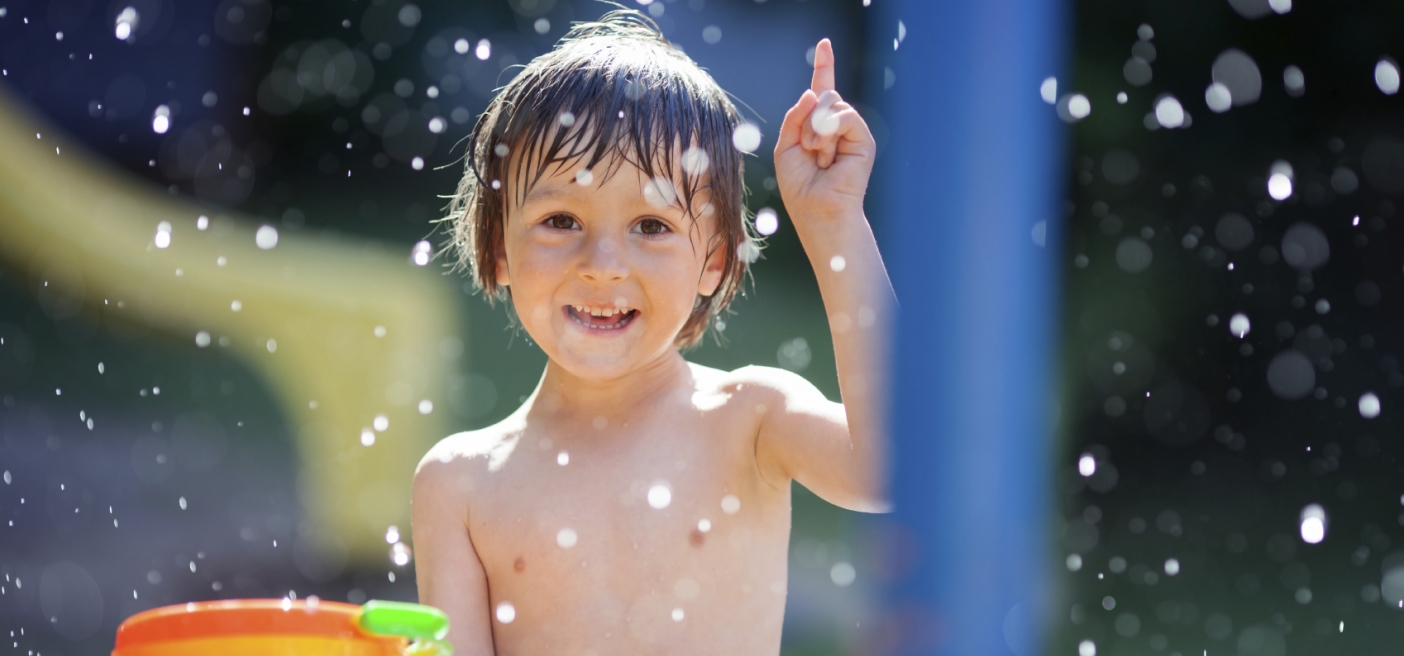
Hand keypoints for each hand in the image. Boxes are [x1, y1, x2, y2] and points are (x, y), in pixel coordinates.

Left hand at [773, 39, 875, 224]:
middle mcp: (837, 125)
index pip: (821, 90)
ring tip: (816, 154)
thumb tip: (812, 91)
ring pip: (832, 102)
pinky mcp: (863, 139)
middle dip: (807, 117)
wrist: (816, 210)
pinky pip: (844, 115)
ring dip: (815, 128)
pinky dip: (829, 131)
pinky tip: (827, 154)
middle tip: (807, 147)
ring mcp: (852, 131)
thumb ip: (794, 116)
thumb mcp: (785, 146)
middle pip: (823, 93)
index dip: (824, 66)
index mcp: (818, 125)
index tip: (824, 44)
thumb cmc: (800, 185)